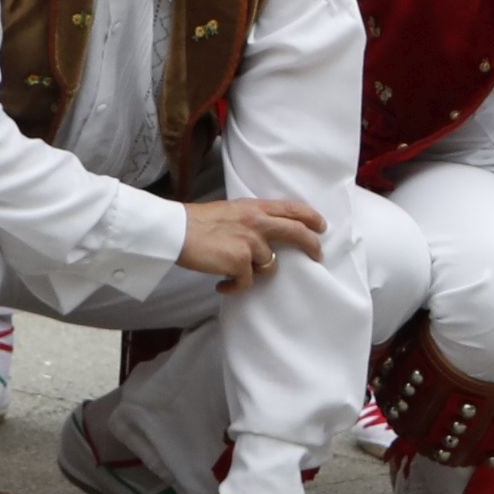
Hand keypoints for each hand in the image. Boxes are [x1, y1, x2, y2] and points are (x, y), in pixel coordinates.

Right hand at [174, 195, 325, 286]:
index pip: (292, 209)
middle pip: (297, 233)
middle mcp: (257, 223)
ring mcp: (251, 243)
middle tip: (318, 255)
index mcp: (253, 207)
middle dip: (312, 245)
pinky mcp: (240, 263)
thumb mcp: (228, 210)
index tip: (320, 227)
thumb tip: (263, 234)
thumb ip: (250, 218)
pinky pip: (247, 281)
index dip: (311, 217)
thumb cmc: (194, 222)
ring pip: (270, 264)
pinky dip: (234, 286)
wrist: (172, 231)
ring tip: (234, 273)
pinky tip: (222, 285)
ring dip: (255, 271)